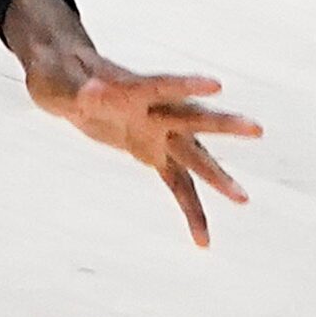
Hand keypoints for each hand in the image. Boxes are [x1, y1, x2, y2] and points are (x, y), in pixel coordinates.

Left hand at [3, 0, 261, 245]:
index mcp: (132, 89)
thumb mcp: (58, 82)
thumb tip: (89, 94)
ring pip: (193, 158)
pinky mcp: (152, 153)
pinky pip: (177, 185)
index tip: (216, 85)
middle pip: (191, 119)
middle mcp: (154, 111)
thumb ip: (77, 92)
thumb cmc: (59, 75)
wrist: (65, 81)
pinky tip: (203, 241)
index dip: (186, 85)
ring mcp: (157, 132)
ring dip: (218, 178)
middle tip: (257, 129)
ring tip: (244, 200)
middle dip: (222, 125)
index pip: (161, 86)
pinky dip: (191, 210)